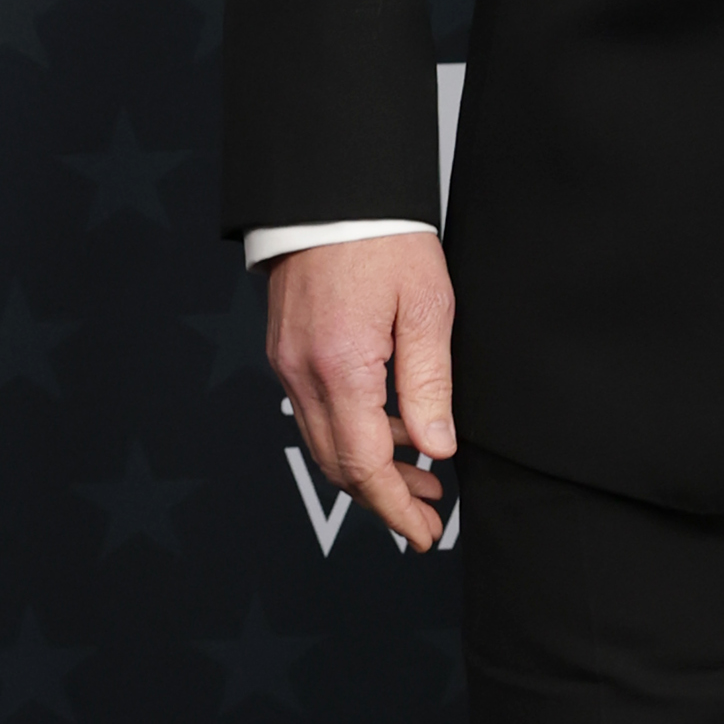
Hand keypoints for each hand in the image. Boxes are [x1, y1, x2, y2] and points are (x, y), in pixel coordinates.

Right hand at [268, 232, 455, 553]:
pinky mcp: (288, 349)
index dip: (395, 508)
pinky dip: (351, 435)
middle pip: (338, 465)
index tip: (422, 534)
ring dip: (369, 469)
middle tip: (427, 518)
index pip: (364, 465)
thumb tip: (436, 449)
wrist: (332, 190)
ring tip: (420, 479)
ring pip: (324, 442)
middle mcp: (302, 372)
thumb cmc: (382, 236)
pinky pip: (317, 411)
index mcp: (340, 367)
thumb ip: (429, 384)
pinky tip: (390, 432)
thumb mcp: (426, 308)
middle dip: (383, 500)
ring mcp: (288, 362)